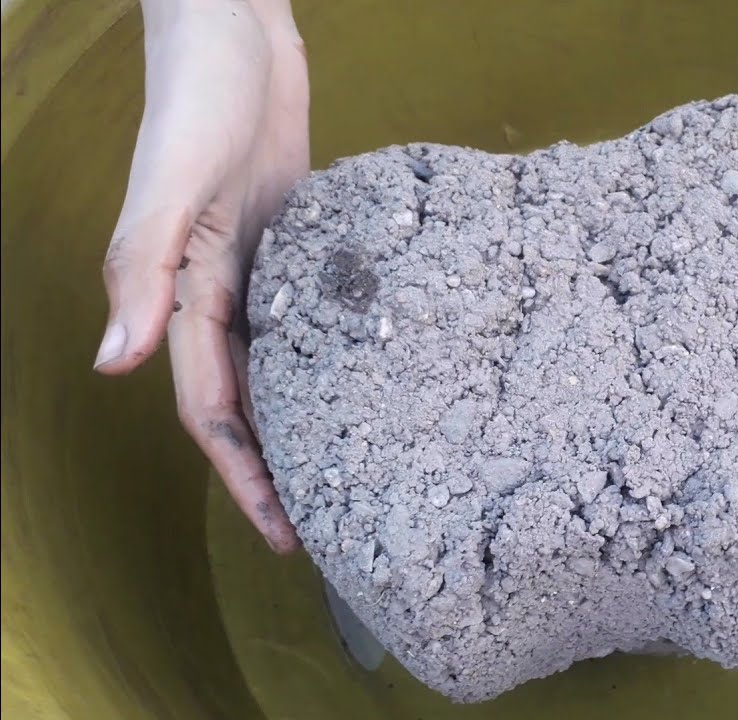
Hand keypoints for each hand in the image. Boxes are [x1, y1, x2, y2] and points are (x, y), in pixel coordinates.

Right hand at [93, 0, 308, 552]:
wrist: (235, 28)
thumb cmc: (199, 95)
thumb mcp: (172, 181)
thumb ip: (142, 267)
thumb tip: (112, 363)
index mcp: (185, 291)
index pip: (213, 408)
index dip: (244, 475)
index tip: (282, 532)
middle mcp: (221, 290)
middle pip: (250, 402)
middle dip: (278, 467)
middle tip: (329, 523)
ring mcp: (260, 266)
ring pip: (281, 365)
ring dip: (305, 420)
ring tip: (349, 470)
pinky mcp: (297, 238)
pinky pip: (312, 314)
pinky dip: (332, 353)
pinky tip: (370, 378)